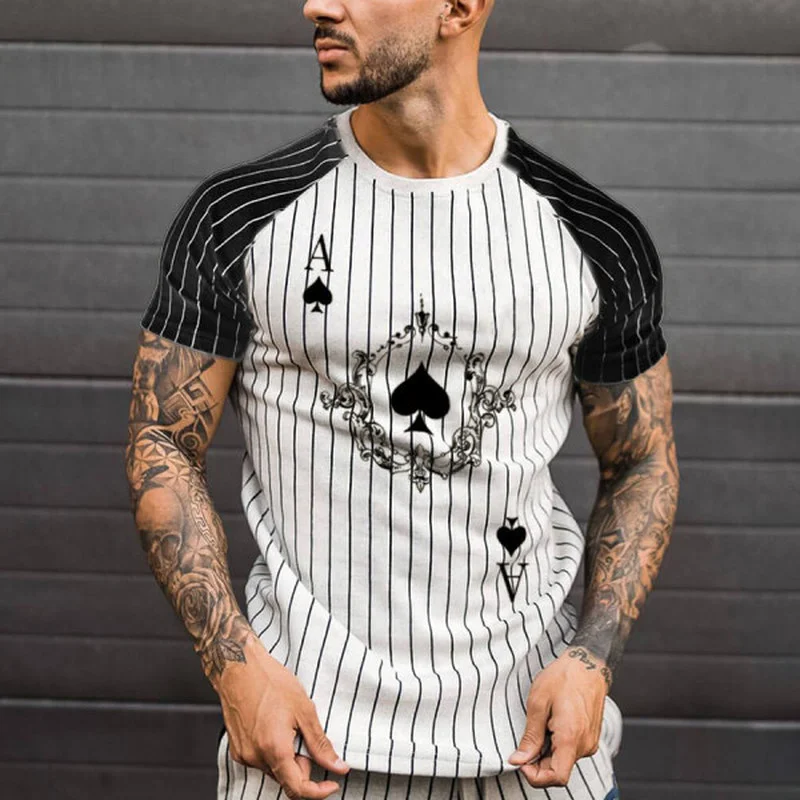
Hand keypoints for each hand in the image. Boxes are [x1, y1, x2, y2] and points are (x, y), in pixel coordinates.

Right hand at [213, 633, 349, 798]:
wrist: (240, 667)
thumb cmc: (270, 681)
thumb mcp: (304, 710)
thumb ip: (321, 744)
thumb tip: (337, 766)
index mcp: (275, 749)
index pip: (298, 788)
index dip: (318, 791)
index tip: (331, 784)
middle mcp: (256, 757)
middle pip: (287, 779)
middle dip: (303, 765)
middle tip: (306, 736)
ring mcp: (244, 754)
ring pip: (274, 769)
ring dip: (287, 758)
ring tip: (289, 726)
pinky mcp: (238, 749)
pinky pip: (261, 760)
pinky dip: (273, 752)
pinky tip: (276, 727)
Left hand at [507, 645, 609, 787]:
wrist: (588, 664)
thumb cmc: (563, 677)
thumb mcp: (538, 702)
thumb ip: (531, 736)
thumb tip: (519, 759)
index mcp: (571, 737)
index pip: (557, 777)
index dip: (536, 777)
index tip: (521, 762)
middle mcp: (584, 745)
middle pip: (558, 771)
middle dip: (537, 764)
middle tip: (524, 744)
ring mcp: (590, 742)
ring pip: (564, 761)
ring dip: (547, 753)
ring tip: (540, 726)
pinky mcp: (590, 738)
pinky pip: (571, 751)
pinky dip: (557, 746)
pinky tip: (550, 726)